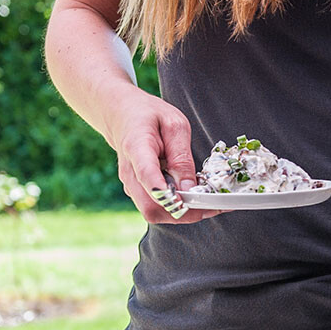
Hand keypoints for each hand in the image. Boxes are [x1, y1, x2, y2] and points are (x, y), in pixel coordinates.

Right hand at [108, 90, 222, 223]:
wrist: (122, 116)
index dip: (166, 192)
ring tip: (202, 197)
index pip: (147, 176)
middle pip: (152, 207)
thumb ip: (182, 157)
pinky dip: (175, 207)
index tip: (184, 199)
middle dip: (183, 211)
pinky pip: (155, 208)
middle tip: (208, 202)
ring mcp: (130, 185)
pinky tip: (189, 195)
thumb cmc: (148, 116)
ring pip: (154, 213)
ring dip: (181, 212)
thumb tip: (189, 188)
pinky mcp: (136, 192)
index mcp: (137, 148)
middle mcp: (129, 173)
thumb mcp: (174, 125)